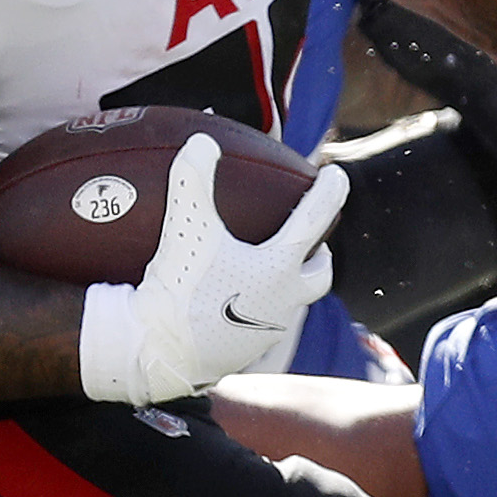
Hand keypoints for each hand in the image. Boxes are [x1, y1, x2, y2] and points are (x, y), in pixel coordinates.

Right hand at [78, 135, 346, 406]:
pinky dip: (255, 308)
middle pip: (318, 276)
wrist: (159, 355)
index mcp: (277, 270)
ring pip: (291, 304)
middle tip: (312, 242)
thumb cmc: (179, 292)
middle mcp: (281, 303)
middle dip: (319, 255)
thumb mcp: (186, 229)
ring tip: (269, 270)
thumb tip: (202, 141)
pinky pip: (261, 326)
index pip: (312, 222)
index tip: (337, 174)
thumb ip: (193, 181)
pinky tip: (232, 303)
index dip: (327, 194)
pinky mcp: (245, 354)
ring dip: (288, 284)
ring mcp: (266, 332)